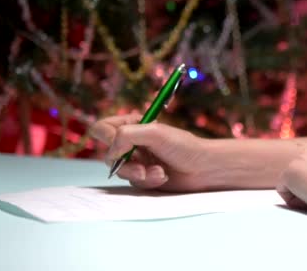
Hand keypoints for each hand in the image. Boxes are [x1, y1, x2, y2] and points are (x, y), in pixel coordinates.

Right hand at [90, 114, 214, 191]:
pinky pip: (133, 182)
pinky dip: (148, 180)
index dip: (108, 138)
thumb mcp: (155, 133)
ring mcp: (137, 160)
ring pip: (119, 171)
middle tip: (141, 166)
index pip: (101, 128)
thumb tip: (112, 152)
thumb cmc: (184, 146)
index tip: (123, 144)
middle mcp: (132, 141)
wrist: (204, 168)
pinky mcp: (144, 176)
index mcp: (133, 124)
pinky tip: (163, 177)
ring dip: (139, 173)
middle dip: (125, 162)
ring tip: (159, 172)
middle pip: (107, 153)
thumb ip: (126, 135)